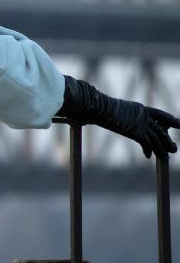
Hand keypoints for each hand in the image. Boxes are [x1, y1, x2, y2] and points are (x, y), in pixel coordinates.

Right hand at [58, 75, 178, 159]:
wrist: (96, 107)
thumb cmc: (95, 105)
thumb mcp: (107, 109)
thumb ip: (111, 114)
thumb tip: (92, 115)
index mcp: (139, 107)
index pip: (159, 114)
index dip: (169, 119)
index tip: (178, 124)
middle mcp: (143, 115)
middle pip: (160, 129)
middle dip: (167, 140)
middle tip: (173, 148)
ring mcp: (141, 123)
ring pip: (156, 138)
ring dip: (162, 149)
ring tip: (166, 157)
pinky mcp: (136, 131)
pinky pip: (147, 143)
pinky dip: (149, 151)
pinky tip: (148, 156)